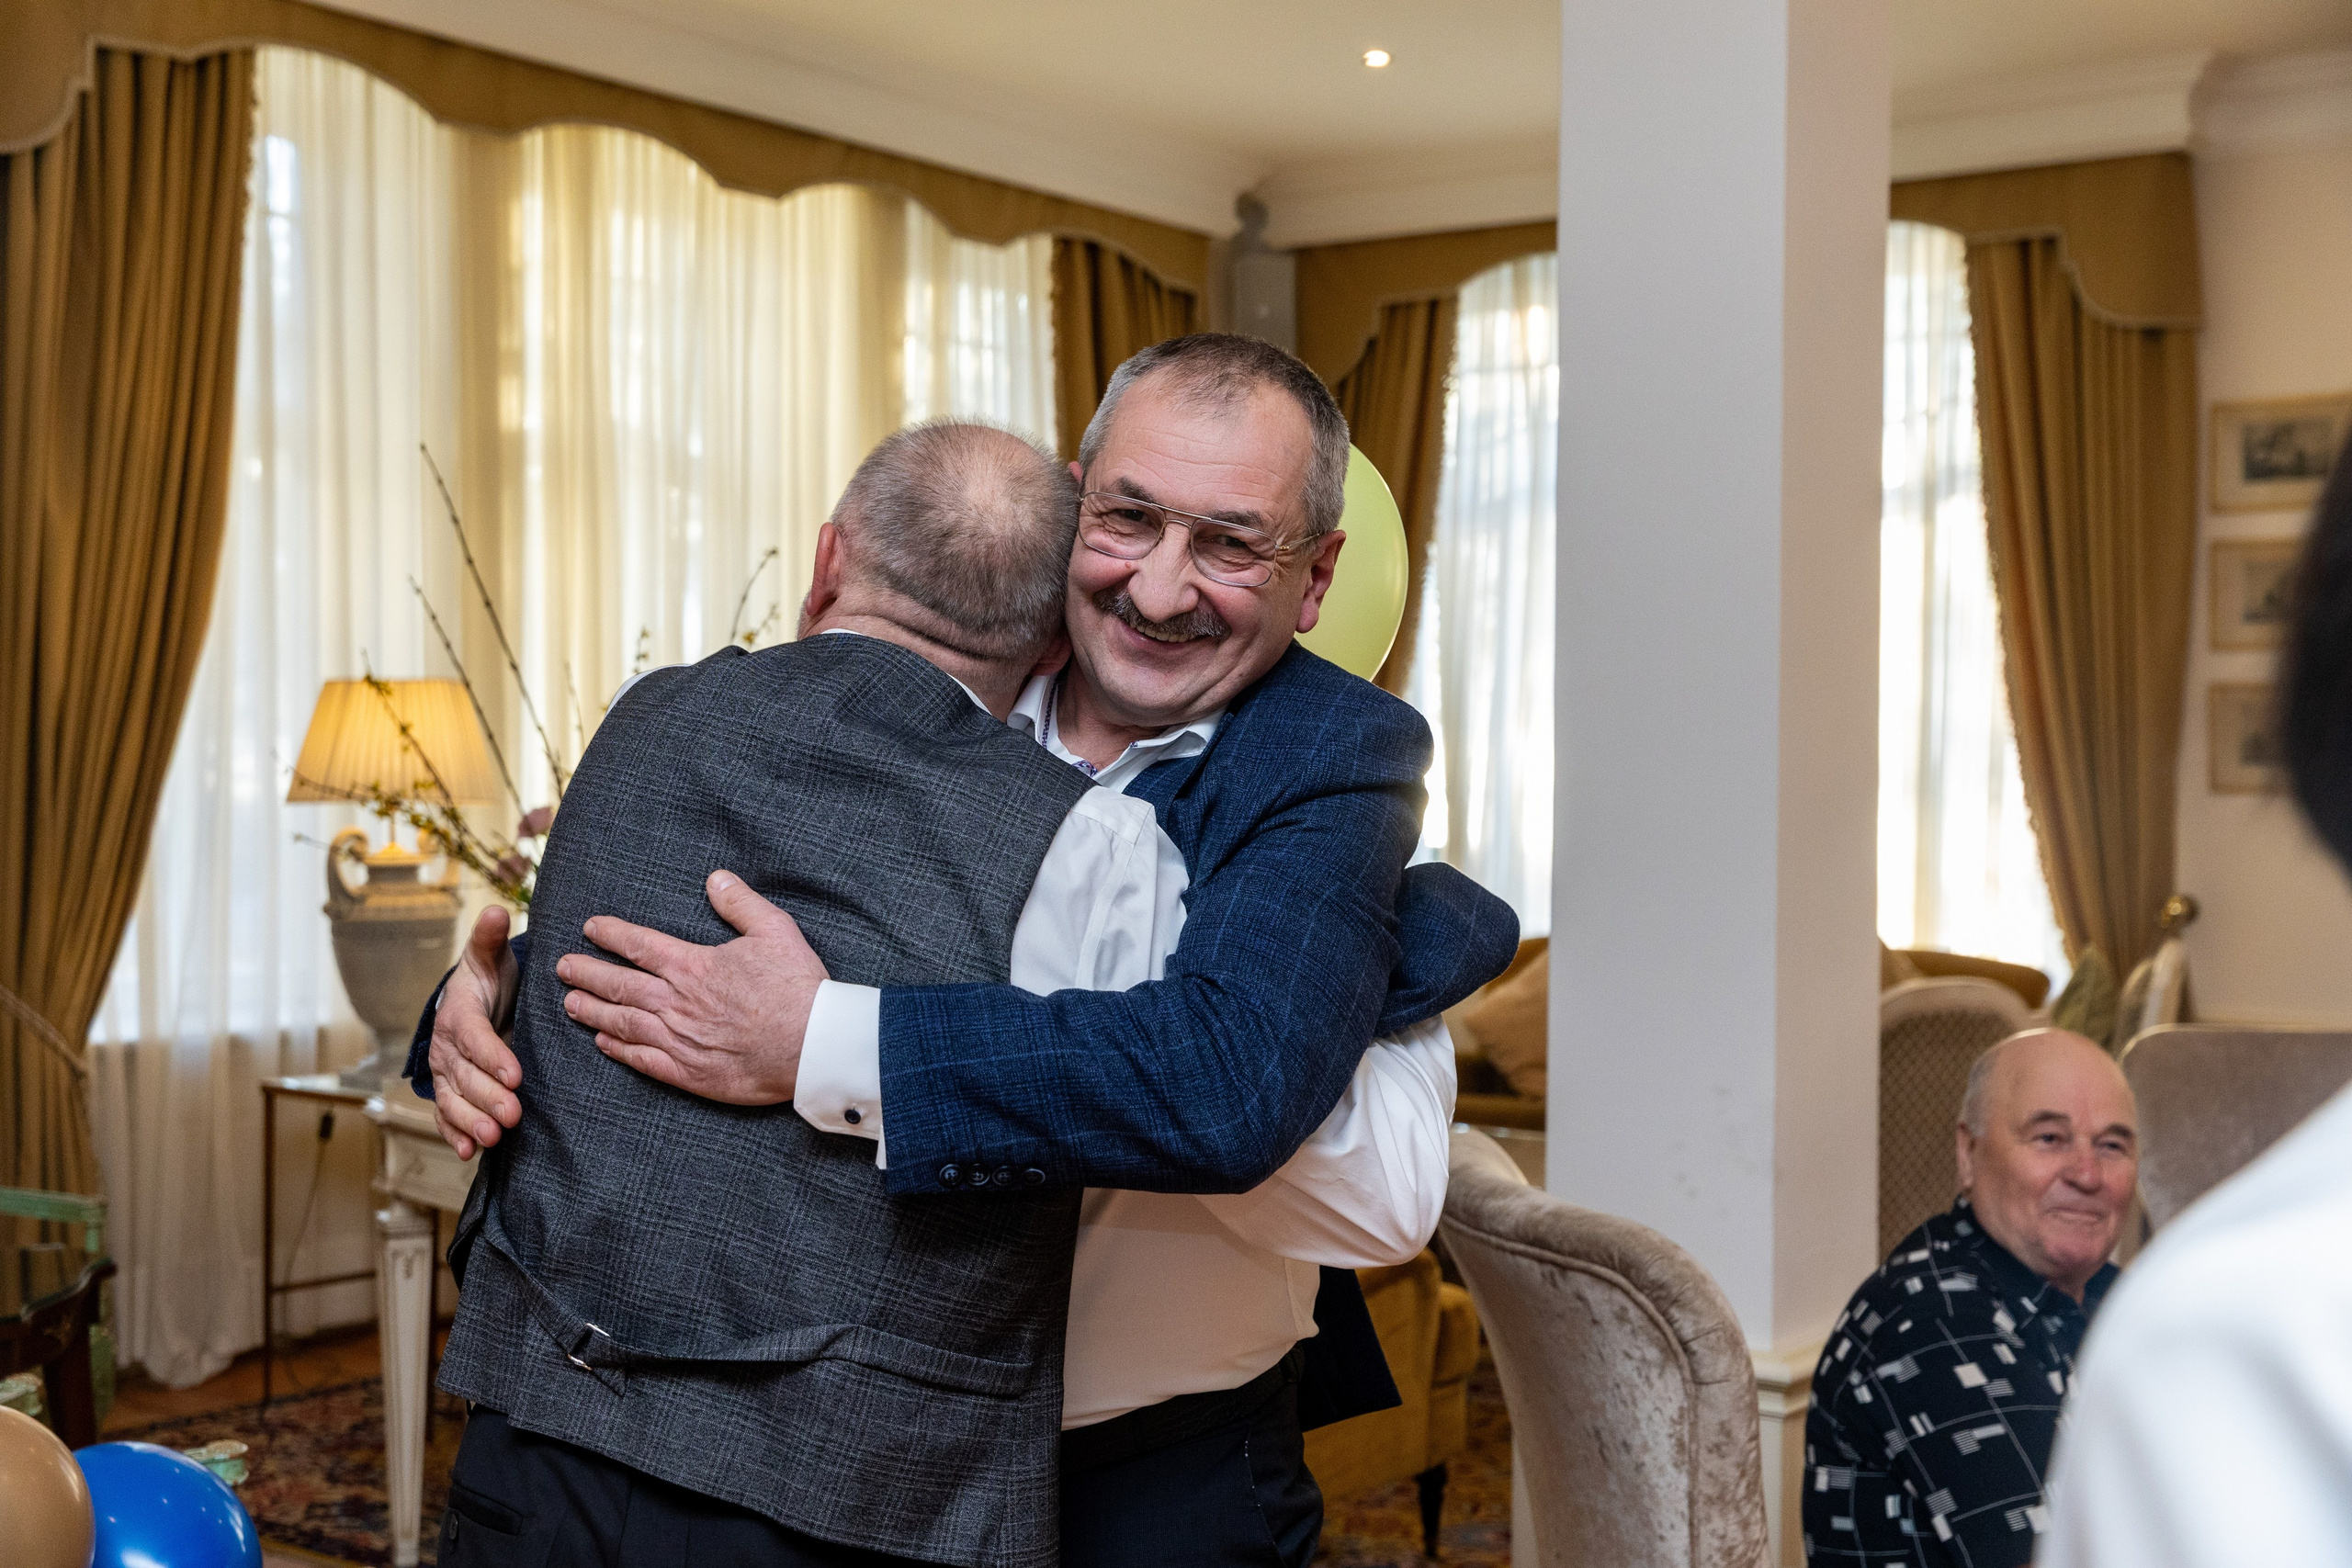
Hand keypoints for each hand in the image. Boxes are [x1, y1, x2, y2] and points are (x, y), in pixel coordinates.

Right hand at [431, 906, 524, 1158]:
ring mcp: (447, 1074)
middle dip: (488, 1097)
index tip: (515, 1073)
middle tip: (512, 1114)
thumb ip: (490, 938)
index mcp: (458, 1014)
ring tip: (494, 1137)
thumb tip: (495, 910)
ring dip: (472, 1121)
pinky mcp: (451, 1092)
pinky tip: (470, 1152)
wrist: (472, 1002)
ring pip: (455, 1101)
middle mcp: (447, 1049)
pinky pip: (448, 1116)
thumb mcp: (490, 957)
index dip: (491, 1056)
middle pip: (466, 1077)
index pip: (474, 1038)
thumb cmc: (487, 979)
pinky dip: (455, 1134)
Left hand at [558, 870, 827, 1104]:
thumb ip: (740, 903)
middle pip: (619, 984)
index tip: (590, 928)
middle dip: (587, 973)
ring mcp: (679, 1039)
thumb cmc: (797, 987)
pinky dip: (619, 1050)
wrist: (813, 1046)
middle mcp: (676, 1002)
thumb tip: (716, 878)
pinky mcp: (689, 1072)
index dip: (611, 935)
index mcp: (693, 966)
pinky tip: (603, 1043)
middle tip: (562, 967)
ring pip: (622, 1022)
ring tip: (570, 1004)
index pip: (640, 945)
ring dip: (593, 1011)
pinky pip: (642, 1059)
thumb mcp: (775, 930)